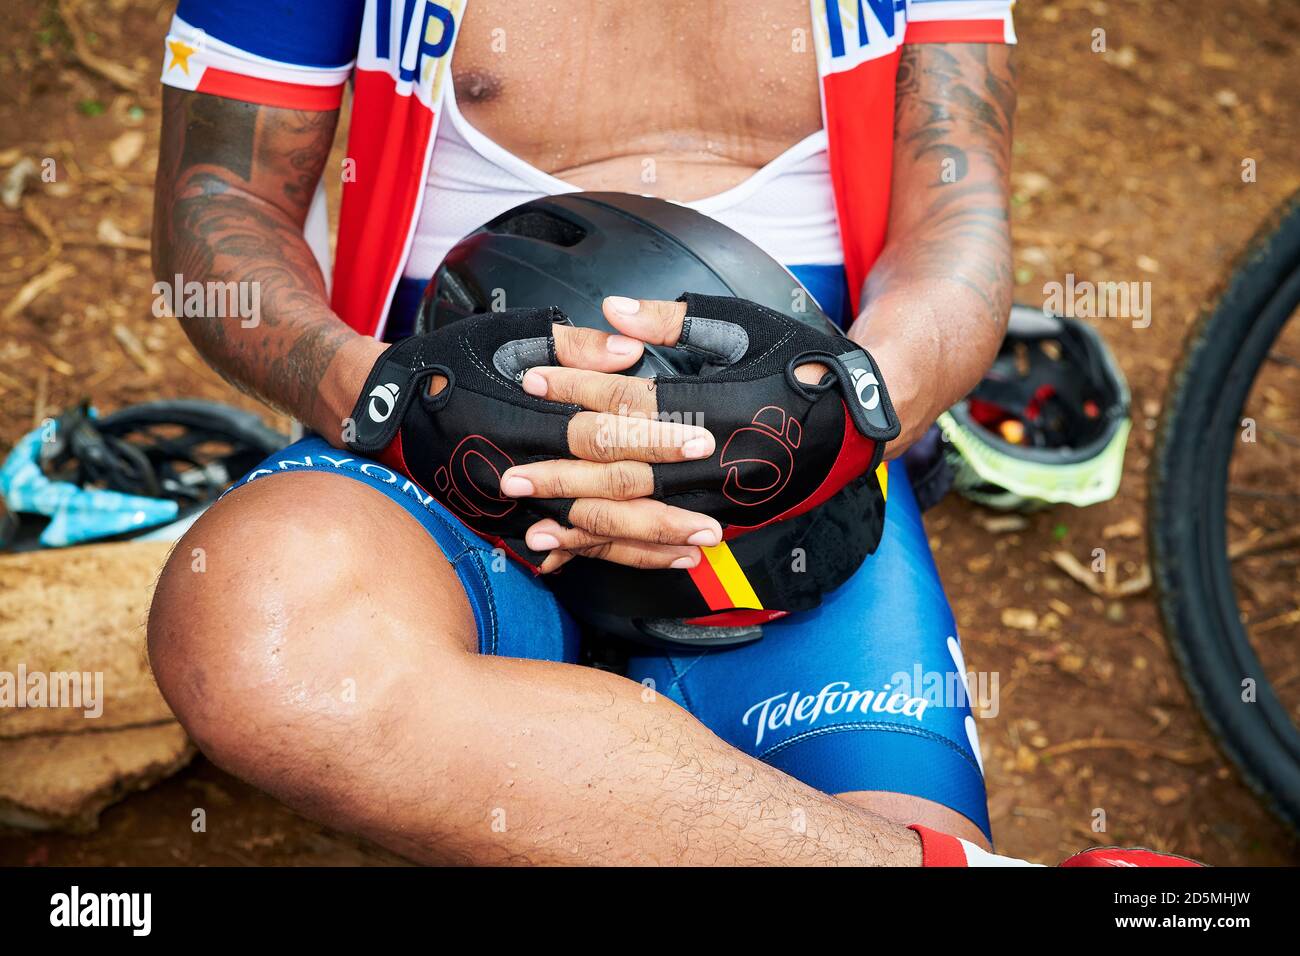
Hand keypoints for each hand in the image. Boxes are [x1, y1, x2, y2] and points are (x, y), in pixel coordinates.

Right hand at [341, 307, 720, 572]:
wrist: (387, 412)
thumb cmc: (450, 364)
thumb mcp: (508, 336)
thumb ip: (575, 347)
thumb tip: (632, 354)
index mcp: (527, 415)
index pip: (604, 429)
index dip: (655, 437)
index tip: (701, 441)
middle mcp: (521, 466)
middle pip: (604, 493)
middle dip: (662, 510)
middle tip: (714, 520)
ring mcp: (514, 504)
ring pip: (592, 531)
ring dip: (647, 542)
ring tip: (697, 546)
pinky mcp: (509, 522)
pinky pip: (570, 546)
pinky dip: (612, 555)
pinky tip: (653, 558)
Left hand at [504, 293, 897, 559]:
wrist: (863, 417)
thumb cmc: (803, 362)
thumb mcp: (745, 324)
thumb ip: (675, 319)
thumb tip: (612, 311)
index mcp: (718, 403)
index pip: (631, 398)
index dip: (577, 386)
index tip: (532, 378)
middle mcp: (717, 457)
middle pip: (624, 468)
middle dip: (562, 470)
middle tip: (507, 470)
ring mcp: (723, 495)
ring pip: (640, 514)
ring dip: (582, 518)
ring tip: (531, 519)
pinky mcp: (729, 516)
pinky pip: (664, 537)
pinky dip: (619, 546)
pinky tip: (582, 549)